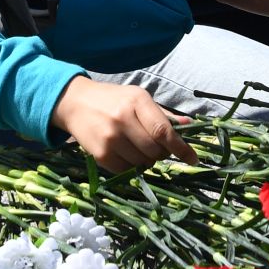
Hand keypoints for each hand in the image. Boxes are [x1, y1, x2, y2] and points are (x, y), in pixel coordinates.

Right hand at [50, 76, 195, 172]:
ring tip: (138, 148)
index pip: (163, 130)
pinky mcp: (100, 154)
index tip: (192, 158)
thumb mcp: (137, 97)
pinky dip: (131, 167)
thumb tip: (189, 124)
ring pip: (142, 162)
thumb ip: (163, 113)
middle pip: (155, 150)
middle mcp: (123, 119)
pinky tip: (125, 153)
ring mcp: (110, 138)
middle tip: (156, 147)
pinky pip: (126, 171)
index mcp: (137, 101)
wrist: (75, 103)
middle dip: (161, 153)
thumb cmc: (113, 100)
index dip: (180, 148)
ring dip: (147, 161)